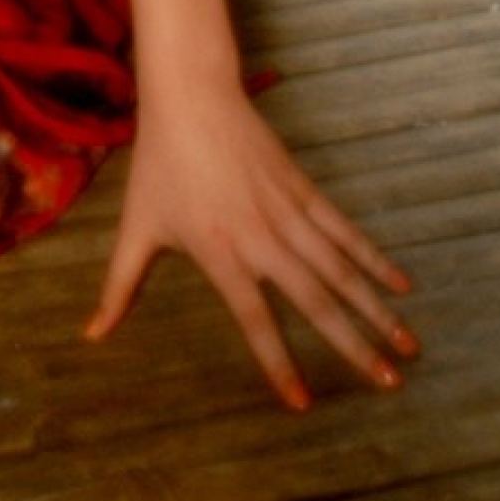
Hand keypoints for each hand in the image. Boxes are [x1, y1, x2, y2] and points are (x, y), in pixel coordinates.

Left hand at [83, 81, 418, 408]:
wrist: (190, 96)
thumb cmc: (159, 165)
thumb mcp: (136, 228)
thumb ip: (119, 287)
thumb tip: (90, 335)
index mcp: (220, 253)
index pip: (254, 319)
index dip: (277, 363)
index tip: (302, 403)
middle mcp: (261, 237)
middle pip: (315, 300)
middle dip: (353, 345)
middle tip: (389, 383)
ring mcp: (287, 211)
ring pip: (340, 268)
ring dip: (376, 308)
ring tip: (409, 346)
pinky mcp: (302, 188)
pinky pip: (345, 231)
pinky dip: (374, 259)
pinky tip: (401, 286)